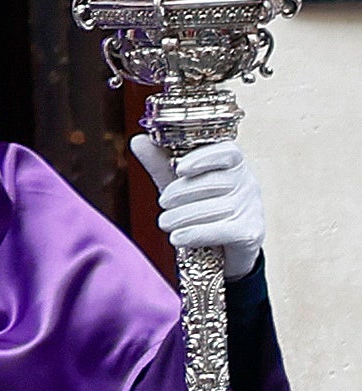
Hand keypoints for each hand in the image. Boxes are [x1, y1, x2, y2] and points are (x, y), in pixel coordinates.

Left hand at [133, 135, 263, 278]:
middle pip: (212, 182)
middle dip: (180, 193)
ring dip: (181, 217)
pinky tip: (176, 237)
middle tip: (162, 203)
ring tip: (164, 222)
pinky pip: (219, 230)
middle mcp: (248, 183)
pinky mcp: (250, 234)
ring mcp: (252, 209)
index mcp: (233, 164)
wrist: (223, 248)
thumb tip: (138, 141)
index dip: (202, 158)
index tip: (179, 168)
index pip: (226, 152)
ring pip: (212, 208)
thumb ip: (160, 163)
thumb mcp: (178, 184)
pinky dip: (193, 234)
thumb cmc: (200, 206)